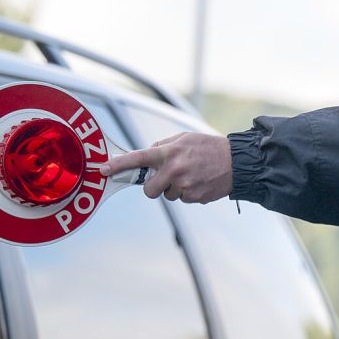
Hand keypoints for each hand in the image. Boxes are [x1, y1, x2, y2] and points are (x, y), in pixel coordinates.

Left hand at [100, 132, 232, 203]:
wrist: (237, 162)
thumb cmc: (209, 147)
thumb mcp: (185, 138)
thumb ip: (163, 146)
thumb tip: (144, 157)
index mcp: (170, 152)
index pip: (138, 158)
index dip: (118, 165)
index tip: (102, 170)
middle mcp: (175, 170)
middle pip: (149, 190)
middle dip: (155, 187)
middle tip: (168, 178)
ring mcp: (185, 185)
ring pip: (167, 195)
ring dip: (175, 188)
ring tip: (192, 176)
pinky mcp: (194, 197)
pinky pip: (182, 199)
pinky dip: (188, 193)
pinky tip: (200, 182)